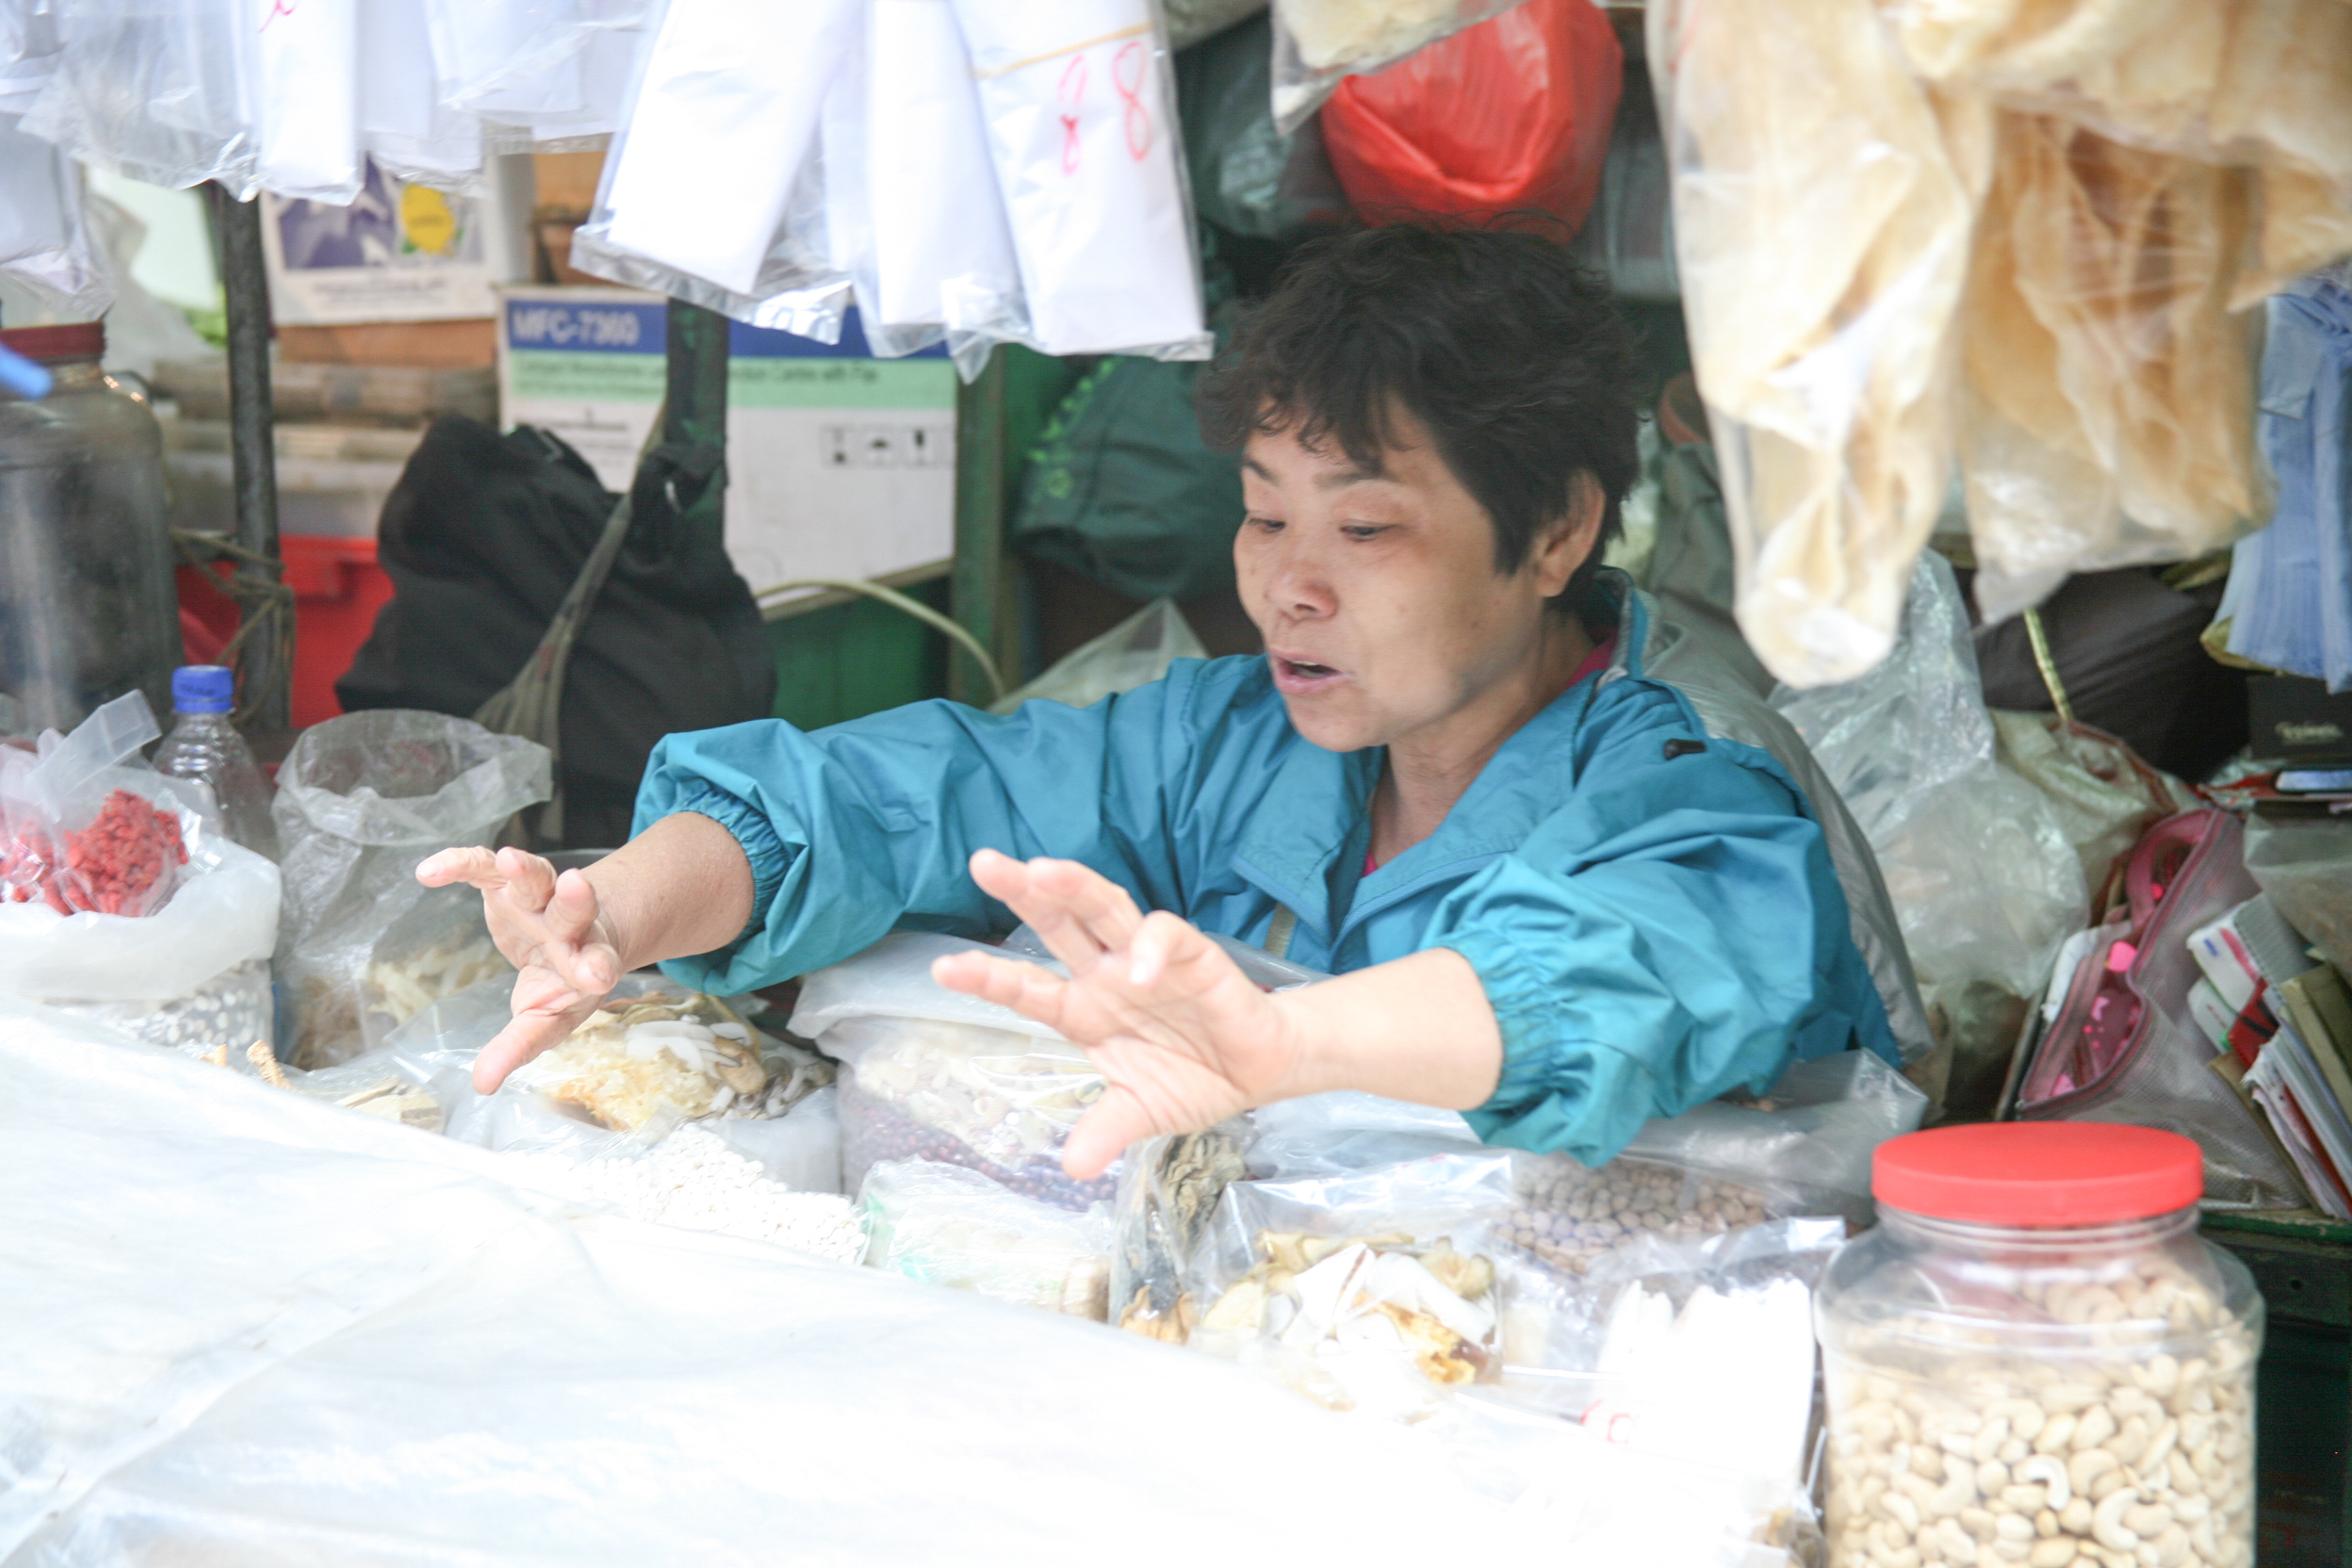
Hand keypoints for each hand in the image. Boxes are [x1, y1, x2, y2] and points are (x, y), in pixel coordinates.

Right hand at [415, 846, 621, 1093]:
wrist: (576, 931)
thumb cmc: (562, 981)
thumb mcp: (546, 1018)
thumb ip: (518, 1046)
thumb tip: (482, 1084)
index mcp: (585, 962)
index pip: (596, 963)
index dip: (595, 968)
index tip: (596, 976)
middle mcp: (569, 926)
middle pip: (574, 910)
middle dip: (575, 900)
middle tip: (574, 886)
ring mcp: (539, 899)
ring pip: (538, 879)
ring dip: (526, 870)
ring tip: (509, 861)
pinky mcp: (508, 882)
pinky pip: (484, 867)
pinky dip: (460, 864)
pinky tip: (431, 871)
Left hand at [929, 850, 1309, 1179]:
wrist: (1257, 1069)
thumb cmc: (1192, 1078)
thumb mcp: (1140, 1112)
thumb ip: (1106, 1131)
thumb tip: (1074, 1169)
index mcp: (1083, 1010)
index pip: (1027, 987)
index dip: (987, 977)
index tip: (942, 969)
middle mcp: (1105, 974)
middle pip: (1056, 923)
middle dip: (1021, 891)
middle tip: (984, 863)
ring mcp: (1144, 960)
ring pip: (1103, 908)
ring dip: (1073, 887)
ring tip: (1041, 871)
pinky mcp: (1190, 953)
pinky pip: (1165, 936)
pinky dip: (1150, 948)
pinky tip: (1140, 970)